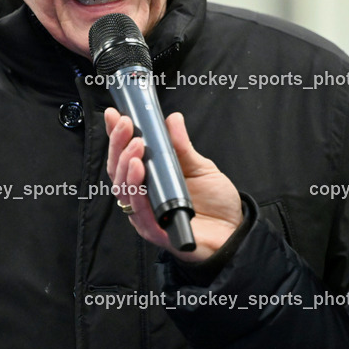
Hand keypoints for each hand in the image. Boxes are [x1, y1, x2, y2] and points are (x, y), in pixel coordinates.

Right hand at [104, 107, 243, 261]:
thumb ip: (183, 146)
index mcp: (149, 179)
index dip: (115, 136)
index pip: (124, 156)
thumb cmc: (215, 203)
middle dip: (119, 146)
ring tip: (136, 148)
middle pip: (118, 171)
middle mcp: (143, 197)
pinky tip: (139, 176)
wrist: (234, 232)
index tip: (114, 115)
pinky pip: (140, 215)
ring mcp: (147, 215)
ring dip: (126, 166)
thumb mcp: (200, 167)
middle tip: (129, 127)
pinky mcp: (156, 232)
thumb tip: (173, 119)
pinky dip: (137, 195)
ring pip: (124, 191)